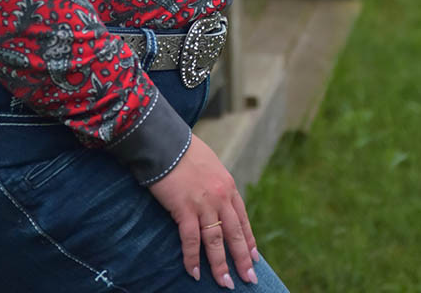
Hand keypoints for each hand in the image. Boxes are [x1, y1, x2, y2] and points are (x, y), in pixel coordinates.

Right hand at [148, 133, 259, 288]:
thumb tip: (215, 198)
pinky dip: (192, 258)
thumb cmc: (185, 150)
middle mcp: (220, 197)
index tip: (253, 257)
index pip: (242, 218)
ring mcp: (204, 204)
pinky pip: (191, 240)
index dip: (248, 240)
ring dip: (220, 265)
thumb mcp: (210, 164)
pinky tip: (194, 272)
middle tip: (249, 279)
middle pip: (234, 234)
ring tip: (225, 284)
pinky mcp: (185, 209)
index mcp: (228, 186)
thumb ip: (215, 183)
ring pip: (216, 241)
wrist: (166, 142)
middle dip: (242, 259)